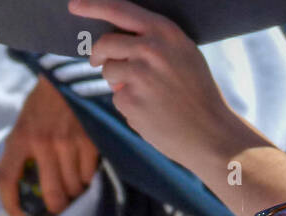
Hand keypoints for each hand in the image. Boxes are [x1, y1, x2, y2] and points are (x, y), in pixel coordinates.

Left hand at [0, 73, 99, 215]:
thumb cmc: (43, 104)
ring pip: (73, 188)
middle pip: (53, 194)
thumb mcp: (23, 124)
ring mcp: (67, 143)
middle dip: (58, 205)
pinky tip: (83, 167)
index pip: (7, 180)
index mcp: (19, 139)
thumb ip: (20, 152)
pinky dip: (86, 177)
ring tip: (73, 182)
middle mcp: (43, 144)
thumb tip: (21, 186)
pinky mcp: (89, 141)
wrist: (67, 76)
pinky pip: (88, 175)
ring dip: (74, 190)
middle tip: (60, 203)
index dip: (11, 204)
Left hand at [71, 0, 239, 167]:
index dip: (92, 6)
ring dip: (118, 84)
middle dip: (99, 55)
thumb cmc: (198, 94)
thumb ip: (154, 43)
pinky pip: (117, 98)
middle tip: (97, 62)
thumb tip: (116, 41)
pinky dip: (129, 106)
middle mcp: (151, 49)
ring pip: (109, 72)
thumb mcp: (184, 55)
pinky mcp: (130, 100)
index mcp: (165, 32)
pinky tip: (151, 114)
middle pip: (105, 44)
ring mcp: (139, 75)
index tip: (74, 5)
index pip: (120, 10)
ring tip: (148, 97)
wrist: (211, 133)